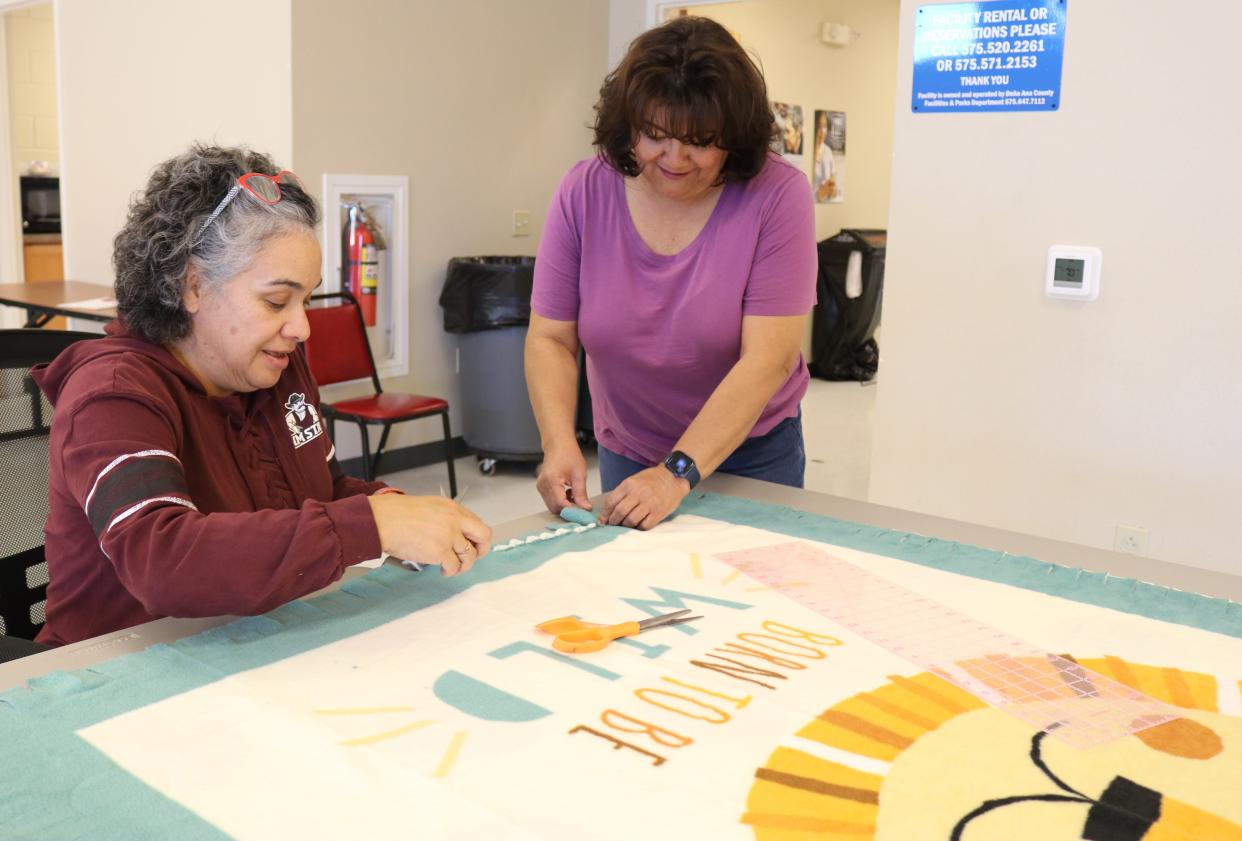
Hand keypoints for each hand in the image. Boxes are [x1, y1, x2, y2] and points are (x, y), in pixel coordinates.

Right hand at [367, 495, 490, 575]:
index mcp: (452, 508)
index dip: (476, 537)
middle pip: (484, 536)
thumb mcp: (429, 507)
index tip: (472, 544)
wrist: (382, 521)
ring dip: (462, 565)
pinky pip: (454, 566)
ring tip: (451, 568)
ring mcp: (449, 536)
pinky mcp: (440, 552)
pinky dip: (450, 571)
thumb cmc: (397, 514)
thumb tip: (453, 534)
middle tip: (472, 557)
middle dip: (481, 550)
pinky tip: (443, 571)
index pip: (476, 523)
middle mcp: (455, 520)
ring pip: (469, 556)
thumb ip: (445, 518)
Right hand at [535, 443, 591, 514]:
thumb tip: (585, 508)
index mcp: (551, 480)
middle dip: (568, 508)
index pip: (561, 504)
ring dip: (564, 505)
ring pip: (552, 506)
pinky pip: (550, 500)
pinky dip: (560, 500)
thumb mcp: (579, 474)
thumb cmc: (568, 454)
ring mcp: (540, 486)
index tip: (583, 510)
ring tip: (573, 494)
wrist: (558, 445)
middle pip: (555, 508)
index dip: (573, 509)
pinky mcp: (541, 487)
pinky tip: (568, 492)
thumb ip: (581, 493)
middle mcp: (543, 485)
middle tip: (580, 503)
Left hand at [601, 466, 688, 529]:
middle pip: (620, 512)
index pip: (611, 502)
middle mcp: (639, 493)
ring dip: (625, 526)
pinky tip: (637, 525)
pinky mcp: (659, 512)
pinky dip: (638, 528)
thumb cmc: (651, 480)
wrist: (673, 477)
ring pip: (631, 521)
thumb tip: (608, 513)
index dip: (605, 514)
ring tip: (625, 525)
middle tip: (613, 525)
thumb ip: (621, 494)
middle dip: (613, 522)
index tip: (603, 520)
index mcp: (629, 484)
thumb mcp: (634, 481)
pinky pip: (644, 525)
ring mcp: (650, 503)